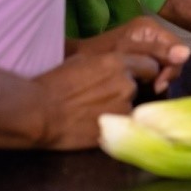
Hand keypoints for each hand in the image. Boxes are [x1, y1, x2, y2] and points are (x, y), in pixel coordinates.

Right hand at [35, 42, 174, 149]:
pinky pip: (122, 125)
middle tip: (107, 96)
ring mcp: (123, 109)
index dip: (145, 72)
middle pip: (140, 87)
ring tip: (96, 111)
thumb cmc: (55, 83)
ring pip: (131, 108)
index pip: (151, 65)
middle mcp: (126, 85)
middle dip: (129, 90)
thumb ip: (109, 64)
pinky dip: (114, 124)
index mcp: (119, 63)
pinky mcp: (116, 130)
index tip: (138, 77)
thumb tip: (119, 68)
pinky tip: (95, 123)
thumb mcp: (84, 61)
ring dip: (120, 108)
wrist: (39, 111)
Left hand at [68, 16, 190, 92]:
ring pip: (165, 67)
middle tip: (153, 90)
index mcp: (150, 28)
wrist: (75, 63)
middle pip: (173, 58)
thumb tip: (185, 53)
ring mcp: (146, 48)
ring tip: (146, 91)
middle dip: (165, 75)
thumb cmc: (99, 56)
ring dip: (158, 81)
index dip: (172, 67)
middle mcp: (152, 35)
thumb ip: (156, 52)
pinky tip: (142, 90)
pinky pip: (155, 71)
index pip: (177, 48)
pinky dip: (151, 82)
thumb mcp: (129, 53)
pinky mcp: (140, 60)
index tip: (158, 84)